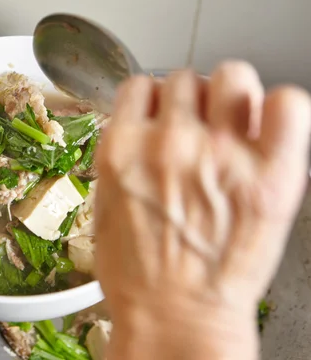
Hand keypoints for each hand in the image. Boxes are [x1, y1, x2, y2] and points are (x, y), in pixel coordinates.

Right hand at [94, 63, 310, 358]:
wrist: (176, 317)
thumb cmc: (138, 275)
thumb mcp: (104, 206)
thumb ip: (122, 156)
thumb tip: (143, 126)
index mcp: (124, 149)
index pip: (139, 86)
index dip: (150, 101)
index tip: (158, 114)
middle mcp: (170, 143)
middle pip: (184, 78)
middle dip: (187, 102)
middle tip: (195, 129)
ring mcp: (223, 155)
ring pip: (233, 76)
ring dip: (229, 95)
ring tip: (232, 124)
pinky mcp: (272, 174)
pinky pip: (290, 105)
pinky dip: (283, 109)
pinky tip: (269, 129)